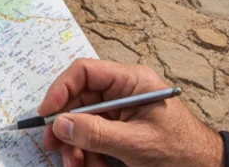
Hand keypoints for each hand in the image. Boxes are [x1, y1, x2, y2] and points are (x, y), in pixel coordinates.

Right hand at [38, 59, 223, 166]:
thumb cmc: (182, 152)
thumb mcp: (136, 143)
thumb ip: (97, 133)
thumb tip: (60, 123)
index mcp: (131, 81)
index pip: (85, 72)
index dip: (60, 89)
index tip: (46, 113)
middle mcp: (123, 92)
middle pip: (79, 100)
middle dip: (67, 126)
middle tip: (55, 147)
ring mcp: (121, 112)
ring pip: (83, 123)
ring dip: (76, 146)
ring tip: (78, 166)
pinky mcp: (121, 131)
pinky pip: (94, 138)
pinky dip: (89, 155)